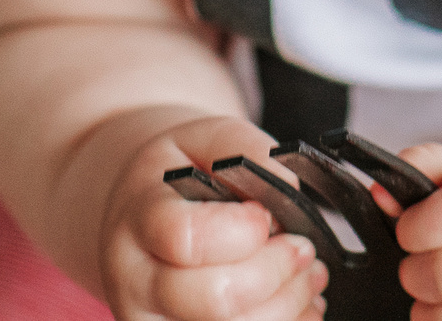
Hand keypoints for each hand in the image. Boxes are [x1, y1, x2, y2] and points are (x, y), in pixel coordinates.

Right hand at [101, 116, 328, 320]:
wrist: (140, 214)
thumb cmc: (174, 178)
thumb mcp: (202, 139)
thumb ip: (245, 150)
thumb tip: (286, 187)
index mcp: (138, 218)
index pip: (185, 238)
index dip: (241, 230)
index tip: (265, 215)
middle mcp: (134, 280)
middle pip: (214, 297)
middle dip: (276, 271)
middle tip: (302, 249)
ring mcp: (150, 320)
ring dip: (287, 305)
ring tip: (307, 277)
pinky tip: (295, 305)